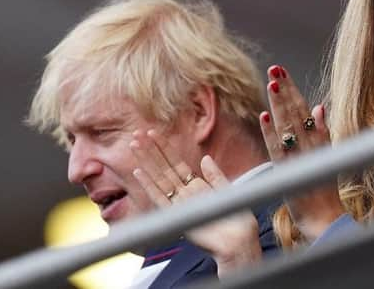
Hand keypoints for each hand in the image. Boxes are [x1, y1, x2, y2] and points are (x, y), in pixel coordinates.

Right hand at [130, 130, 260, 276]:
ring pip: (159, 178)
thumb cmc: (236, 220)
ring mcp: (179, 204)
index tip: (153, 132)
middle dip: (150, 150)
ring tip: (134, 145)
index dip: (164, 148)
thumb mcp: (228, 191)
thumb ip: (215, 176)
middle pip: (164, 167)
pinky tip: (138, 172)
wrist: (239, 242)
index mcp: (197, 186)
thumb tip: (204, 158)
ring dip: (146, 162)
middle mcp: (185, 193)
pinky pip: (160, 198)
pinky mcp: (177, 216)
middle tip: (136, 133)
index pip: (176, 162)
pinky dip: (149, 185)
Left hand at [260, 65, 345, 241]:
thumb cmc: (323, 190)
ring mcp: (299, 159)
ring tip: (272, 83)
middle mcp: (308, 146)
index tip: (282, 72)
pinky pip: (278, 151)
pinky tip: (264, 117)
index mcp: (316, 141)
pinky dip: (271, 134)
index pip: (302, 109)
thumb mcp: (326, 156)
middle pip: (295, 113)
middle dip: (285, 90)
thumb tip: (319, 107)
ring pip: (288, 127)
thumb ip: (321, 132)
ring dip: (280, 105)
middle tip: (275, 68)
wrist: (326, 219)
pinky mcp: (289, 174)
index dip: (292, 90)